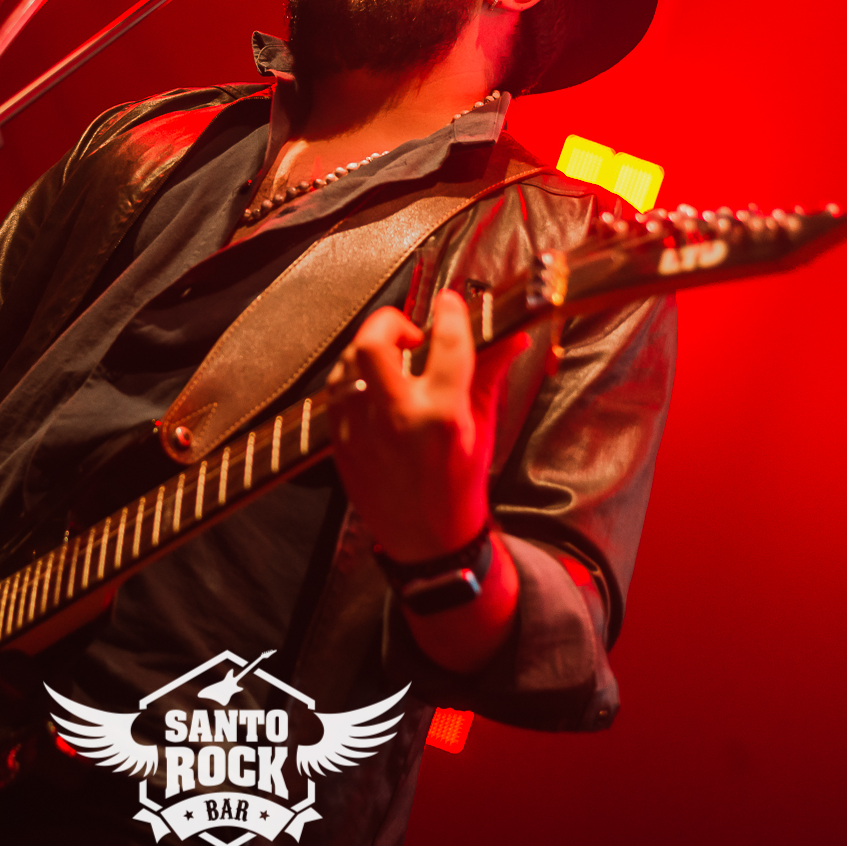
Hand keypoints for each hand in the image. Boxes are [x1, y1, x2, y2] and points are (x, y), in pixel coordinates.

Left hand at [327, 288, 527, 562]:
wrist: (428, 542)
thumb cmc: (460, 484)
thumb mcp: (483, 427)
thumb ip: (489, 373)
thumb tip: (510, 334)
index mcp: (441, 415)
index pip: (446, 342)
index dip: (450, 313)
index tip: (451, 303)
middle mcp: (397, 419)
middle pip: (373, 343)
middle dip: (390, 323)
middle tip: (409, 334)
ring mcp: (361, 431)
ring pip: (348, 362)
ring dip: (370, 349)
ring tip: (394, 360)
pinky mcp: (339, 441)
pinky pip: (336, 390)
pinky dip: (353, 377)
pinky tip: (373, 385)